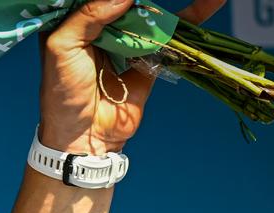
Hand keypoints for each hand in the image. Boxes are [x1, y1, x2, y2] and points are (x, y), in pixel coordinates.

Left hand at [38, 0, 226, 154]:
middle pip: (125, 2)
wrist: (85, 137)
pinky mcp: (150, 56)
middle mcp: (101, 27)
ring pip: (150, 11)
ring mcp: (128, 40)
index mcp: (74, 22)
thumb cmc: (63, 94)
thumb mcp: (62, 48)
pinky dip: (192, 17)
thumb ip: (88, 16)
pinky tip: (211, 1)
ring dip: (168, 3)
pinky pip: (172, 33)